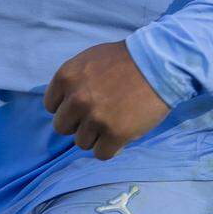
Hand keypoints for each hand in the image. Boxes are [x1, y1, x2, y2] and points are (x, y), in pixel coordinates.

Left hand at [45, 41, 169, 160]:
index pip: (51, 106)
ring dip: (97, 136)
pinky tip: (122, 133)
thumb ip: (74, 80)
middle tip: (100, 114)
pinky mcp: (116, 134)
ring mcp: (96, 117)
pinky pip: (101, 154)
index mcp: (67, 76)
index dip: (68, 107)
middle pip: (63, 127)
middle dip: (79, 123)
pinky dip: (111, 147)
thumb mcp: (91, 59)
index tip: (84, 104)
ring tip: (115, 120)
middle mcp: (77, 98)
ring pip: (81, 143)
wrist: (161, 63)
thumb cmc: (127, 59)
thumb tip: (64, 104)